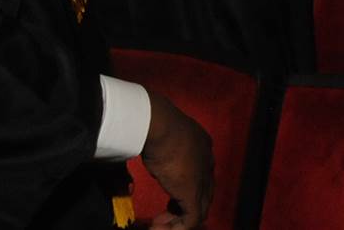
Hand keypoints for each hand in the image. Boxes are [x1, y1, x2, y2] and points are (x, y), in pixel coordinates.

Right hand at [140, 89, 212, 228]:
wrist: (157, 124)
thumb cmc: (153, 127)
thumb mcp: (159, 143)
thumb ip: (156, 160)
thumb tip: (135, 180)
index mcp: (202, 146)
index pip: (201, 175)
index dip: (183, 190)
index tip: (167, 201)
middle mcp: (208, 162)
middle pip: (204, 193)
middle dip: (182, 208)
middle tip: (161, 218)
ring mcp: (202, 177)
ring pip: (199, 208)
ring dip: (178, 220)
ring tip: (157, 225)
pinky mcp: (193, 191)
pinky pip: (192, 218)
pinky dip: (178, 227)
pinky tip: (158, 228)